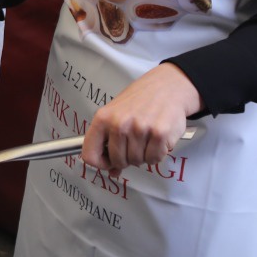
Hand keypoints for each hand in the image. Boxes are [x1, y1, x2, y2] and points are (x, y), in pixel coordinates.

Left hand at [82, 63, 201, 174]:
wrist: (167, 86)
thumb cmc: (140, 100)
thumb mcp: (117, 115)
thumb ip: (110, 141)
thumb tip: (112, 171)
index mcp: (103, 118)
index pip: (90, 155)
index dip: (100, 163)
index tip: (108, 162)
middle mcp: (119, 123)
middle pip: (118, 161)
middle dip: (126, 159)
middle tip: (134, 145)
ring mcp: (140, 129)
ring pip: (137, 161)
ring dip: (143, 155)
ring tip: (146, 137)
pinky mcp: (160, 134)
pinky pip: (154, 158)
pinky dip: (157, 154)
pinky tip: (156, 139)